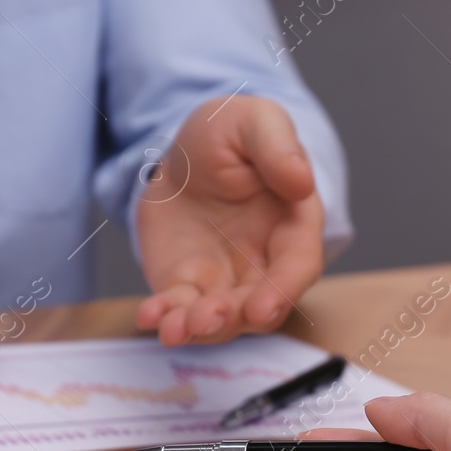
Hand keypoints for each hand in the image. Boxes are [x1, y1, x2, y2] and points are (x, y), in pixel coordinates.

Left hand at [135, 96, 324, 344]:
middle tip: (206, 319)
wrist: (184, 153)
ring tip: (174, 328)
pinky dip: (165, 317)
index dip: (283, 290)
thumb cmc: (231, 134)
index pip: (299, 265)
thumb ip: (278, 147)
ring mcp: (227, 279)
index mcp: (293, 224)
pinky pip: (180, 308)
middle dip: (234, 318)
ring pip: (222, 317)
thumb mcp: (255, 122)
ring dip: (200, 328)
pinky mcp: (188, 285)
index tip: (260, 308)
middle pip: (260, 305)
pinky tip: (149, 316)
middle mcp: (265, 262)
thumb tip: (301, 181)